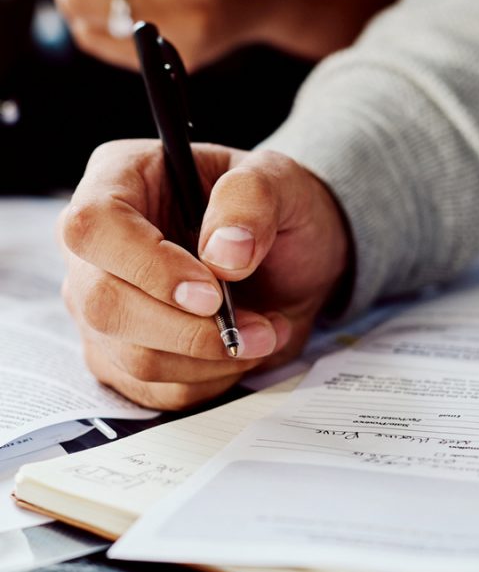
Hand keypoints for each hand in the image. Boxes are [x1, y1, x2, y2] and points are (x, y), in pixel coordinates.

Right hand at [60, 140, 350, 408]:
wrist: (289, 259)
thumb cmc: (272, 209)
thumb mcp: (279, 181)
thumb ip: (251, 200)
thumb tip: (224, 255)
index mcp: (118, 181)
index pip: (95, 227)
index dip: (148, 266)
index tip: (211, 292)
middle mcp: (95, 248)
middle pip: (103, 303)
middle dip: (189, 329)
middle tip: (255, 325)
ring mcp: (101, 306)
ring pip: (131, 357)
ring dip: (210, 358)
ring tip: (263, 332)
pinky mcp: (121, 357)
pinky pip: (156, 390)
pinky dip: (211, 380)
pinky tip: (241, 350)